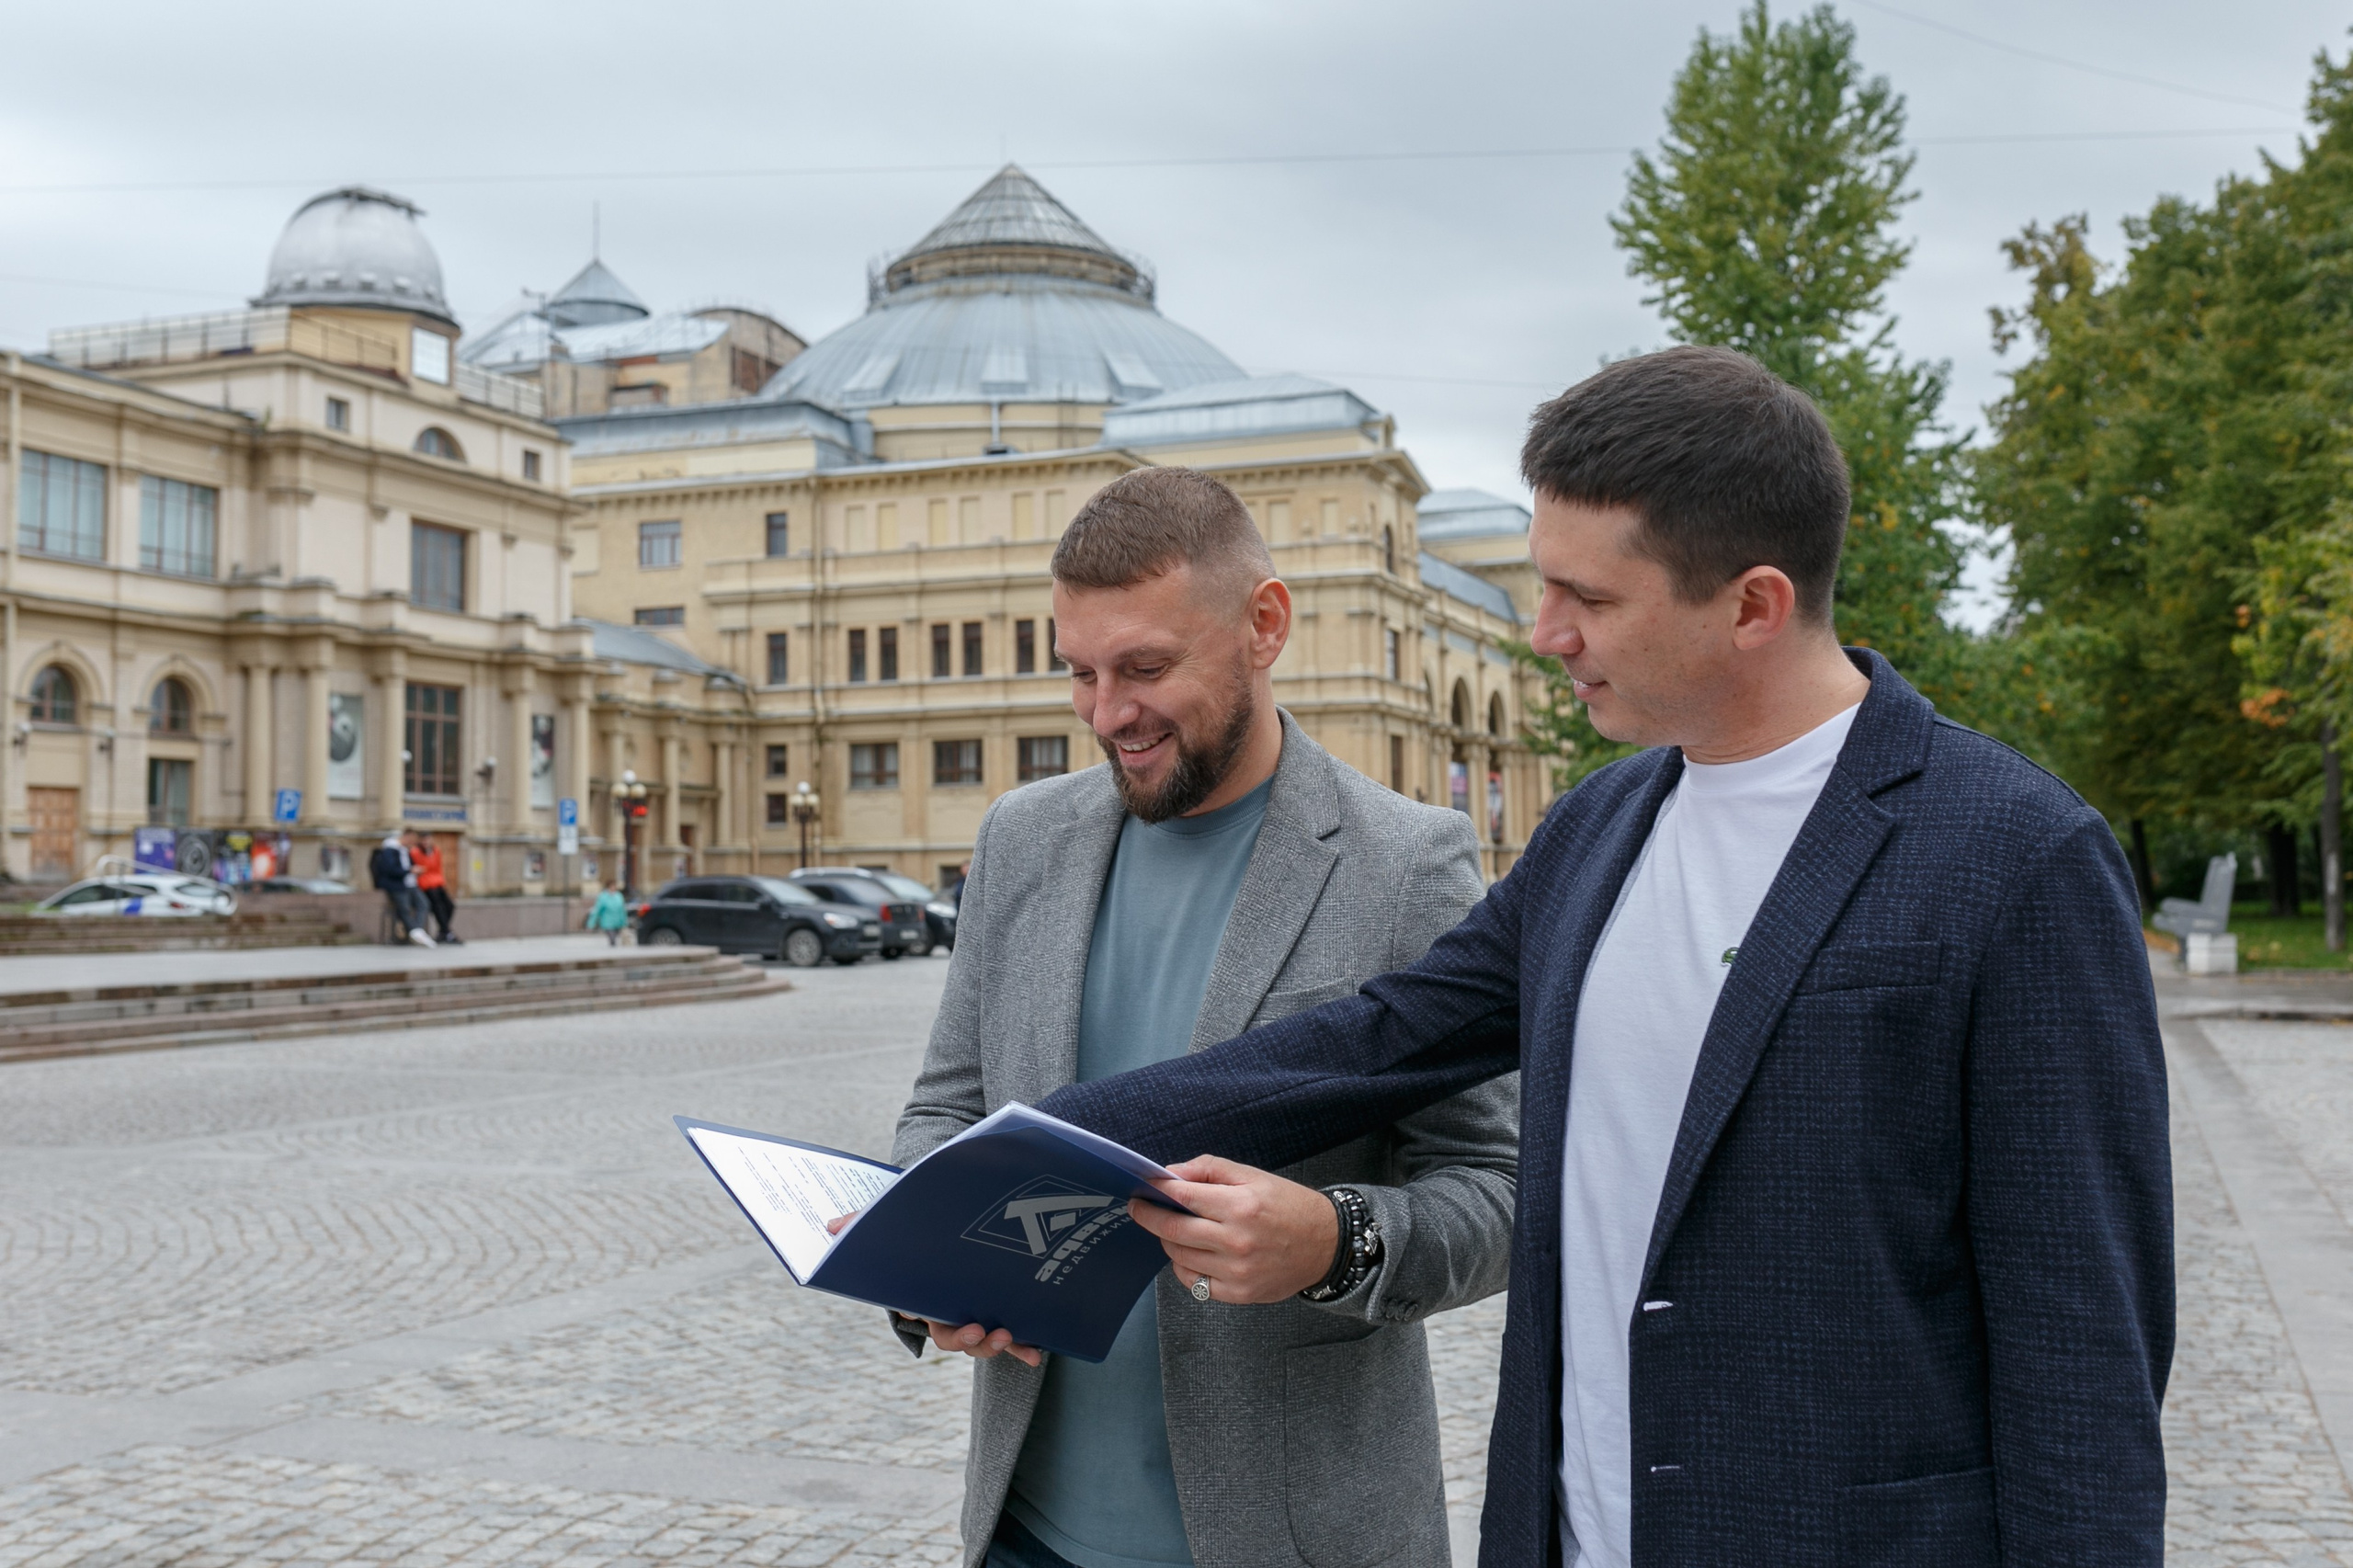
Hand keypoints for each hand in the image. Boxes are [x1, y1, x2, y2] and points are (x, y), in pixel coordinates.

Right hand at [828, 1214, 1042, 1365]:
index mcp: (924, 1294)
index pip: (923, 1316)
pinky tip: (1036, 1353)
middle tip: (978, 1330)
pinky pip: (1013, 1333)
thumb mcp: (893, 1223)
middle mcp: (949, 1309)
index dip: (934, 1322)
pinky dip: (1023, 1345)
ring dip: (995, 1343)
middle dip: (966, 1339)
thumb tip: (831, 1227)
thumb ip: (864, 1224)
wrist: (951, 1224)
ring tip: (1007, 1336)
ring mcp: (975, 1310)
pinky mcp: (1002, 1308)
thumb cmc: (919, 1227)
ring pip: (982, 1340)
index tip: (939, 1318)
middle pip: (952, 1336)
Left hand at [1128, 1155, 1339, 1303]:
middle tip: (1139, 1208)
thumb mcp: (1254, 1176)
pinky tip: (1191, 1254)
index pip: (1184, 1197)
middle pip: (1174, 1230)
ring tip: (1173, 1230)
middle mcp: (1237, 1241)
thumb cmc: (1289, 1206)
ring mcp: (1237, 1272)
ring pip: (1179, 1257)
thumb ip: (1210, 1169)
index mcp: (1242, 1206)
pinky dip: (1185, 1268)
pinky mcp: (1239, 1294)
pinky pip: (1195, 1283)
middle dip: (1149, 1217)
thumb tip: (1172, 1174)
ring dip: (1168, 1241)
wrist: (1328, 1245)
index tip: (1143, 1189)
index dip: (1158, 1191)